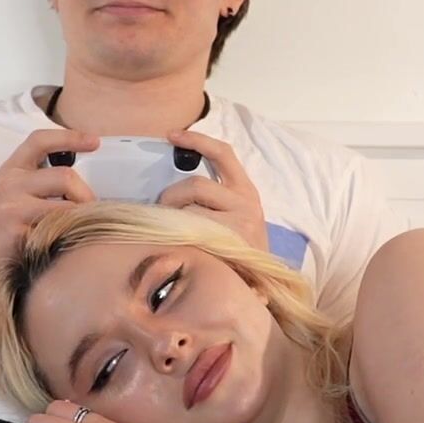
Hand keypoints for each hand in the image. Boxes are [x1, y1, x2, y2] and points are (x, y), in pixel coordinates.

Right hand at [0, 129, 100, 276]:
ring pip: (67, 205)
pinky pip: (60, 229)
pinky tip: (66, 242)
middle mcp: (9, 183)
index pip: (40, 140)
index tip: (95, 141)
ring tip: (80, 228)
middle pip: (65, 176)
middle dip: (85, 195)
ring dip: (82, 217)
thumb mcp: (14, 195)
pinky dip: (71, 235)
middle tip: (89, 211)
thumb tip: (82, 179)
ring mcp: (12, 207)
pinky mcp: (18, 232)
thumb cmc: (3, 229)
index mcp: (11, 170)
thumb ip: (40, 181)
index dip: (69, 137)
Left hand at [158, 131, 268, 252]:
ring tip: (169, 233)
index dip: (197, 140)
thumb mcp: (237, 218)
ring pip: (189, 209)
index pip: (223, 154)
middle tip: (162, 213)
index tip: (172, 135)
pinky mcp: (226, 244)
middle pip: (195, 185)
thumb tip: (176, 185)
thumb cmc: (239, 252)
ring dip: (172, 218)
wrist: (260, 287)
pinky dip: (175, 235)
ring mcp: (238, 225)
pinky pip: (189, 231)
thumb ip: (215, 199)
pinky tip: (173, 244)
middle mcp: (246, 204)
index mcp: (246, 192)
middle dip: (171, 196)